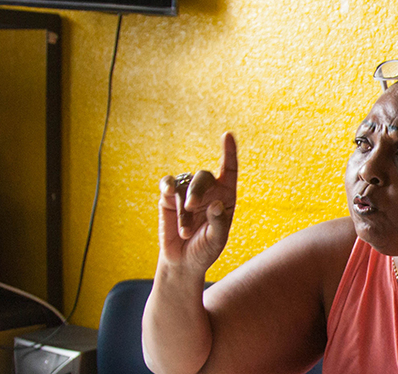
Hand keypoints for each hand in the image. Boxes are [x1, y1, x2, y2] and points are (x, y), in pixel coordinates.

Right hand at [157, 132, 238, 274]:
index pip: (229, 169)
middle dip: (197, 190)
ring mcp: (187, 192)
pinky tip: (167, 191)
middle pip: (203, 176)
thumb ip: (218, 222)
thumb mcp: (216, 240)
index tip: (227, 135)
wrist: (183, 262)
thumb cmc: (205, 250)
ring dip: (183, 210)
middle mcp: (208, 190)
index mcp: (225, 195)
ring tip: (184, 233)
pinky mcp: (169, 197)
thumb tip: (215, 203)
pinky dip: (167, 186)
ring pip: (184, 186)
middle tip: (192, 207)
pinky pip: (168, 184)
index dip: (229, 152)